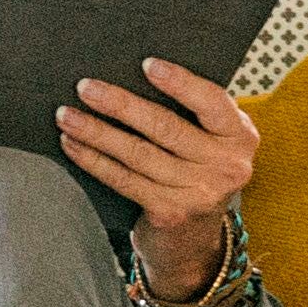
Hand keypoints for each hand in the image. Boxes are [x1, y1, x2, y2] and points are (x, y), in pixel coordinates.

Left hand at [60, 54, 260, 287]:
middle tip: (85, 87)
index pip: (212, 102)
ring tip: (67, 115)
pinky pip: (124, 179)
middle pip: (166, 127)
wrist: (194, 241)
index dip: (180, 83)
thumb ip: (190, 115)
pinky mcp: (171, 213)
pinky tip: (72, 145)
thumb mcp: (209, 143)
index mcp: (240, 136)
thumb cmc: (195, 174)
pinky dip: (93, 160)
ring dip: (96, 132)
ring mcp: (201, 192)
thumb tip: (131, 77)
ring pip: (138, 154)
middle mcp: (228, 165)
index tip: (147, 64)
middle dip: (120, 105)